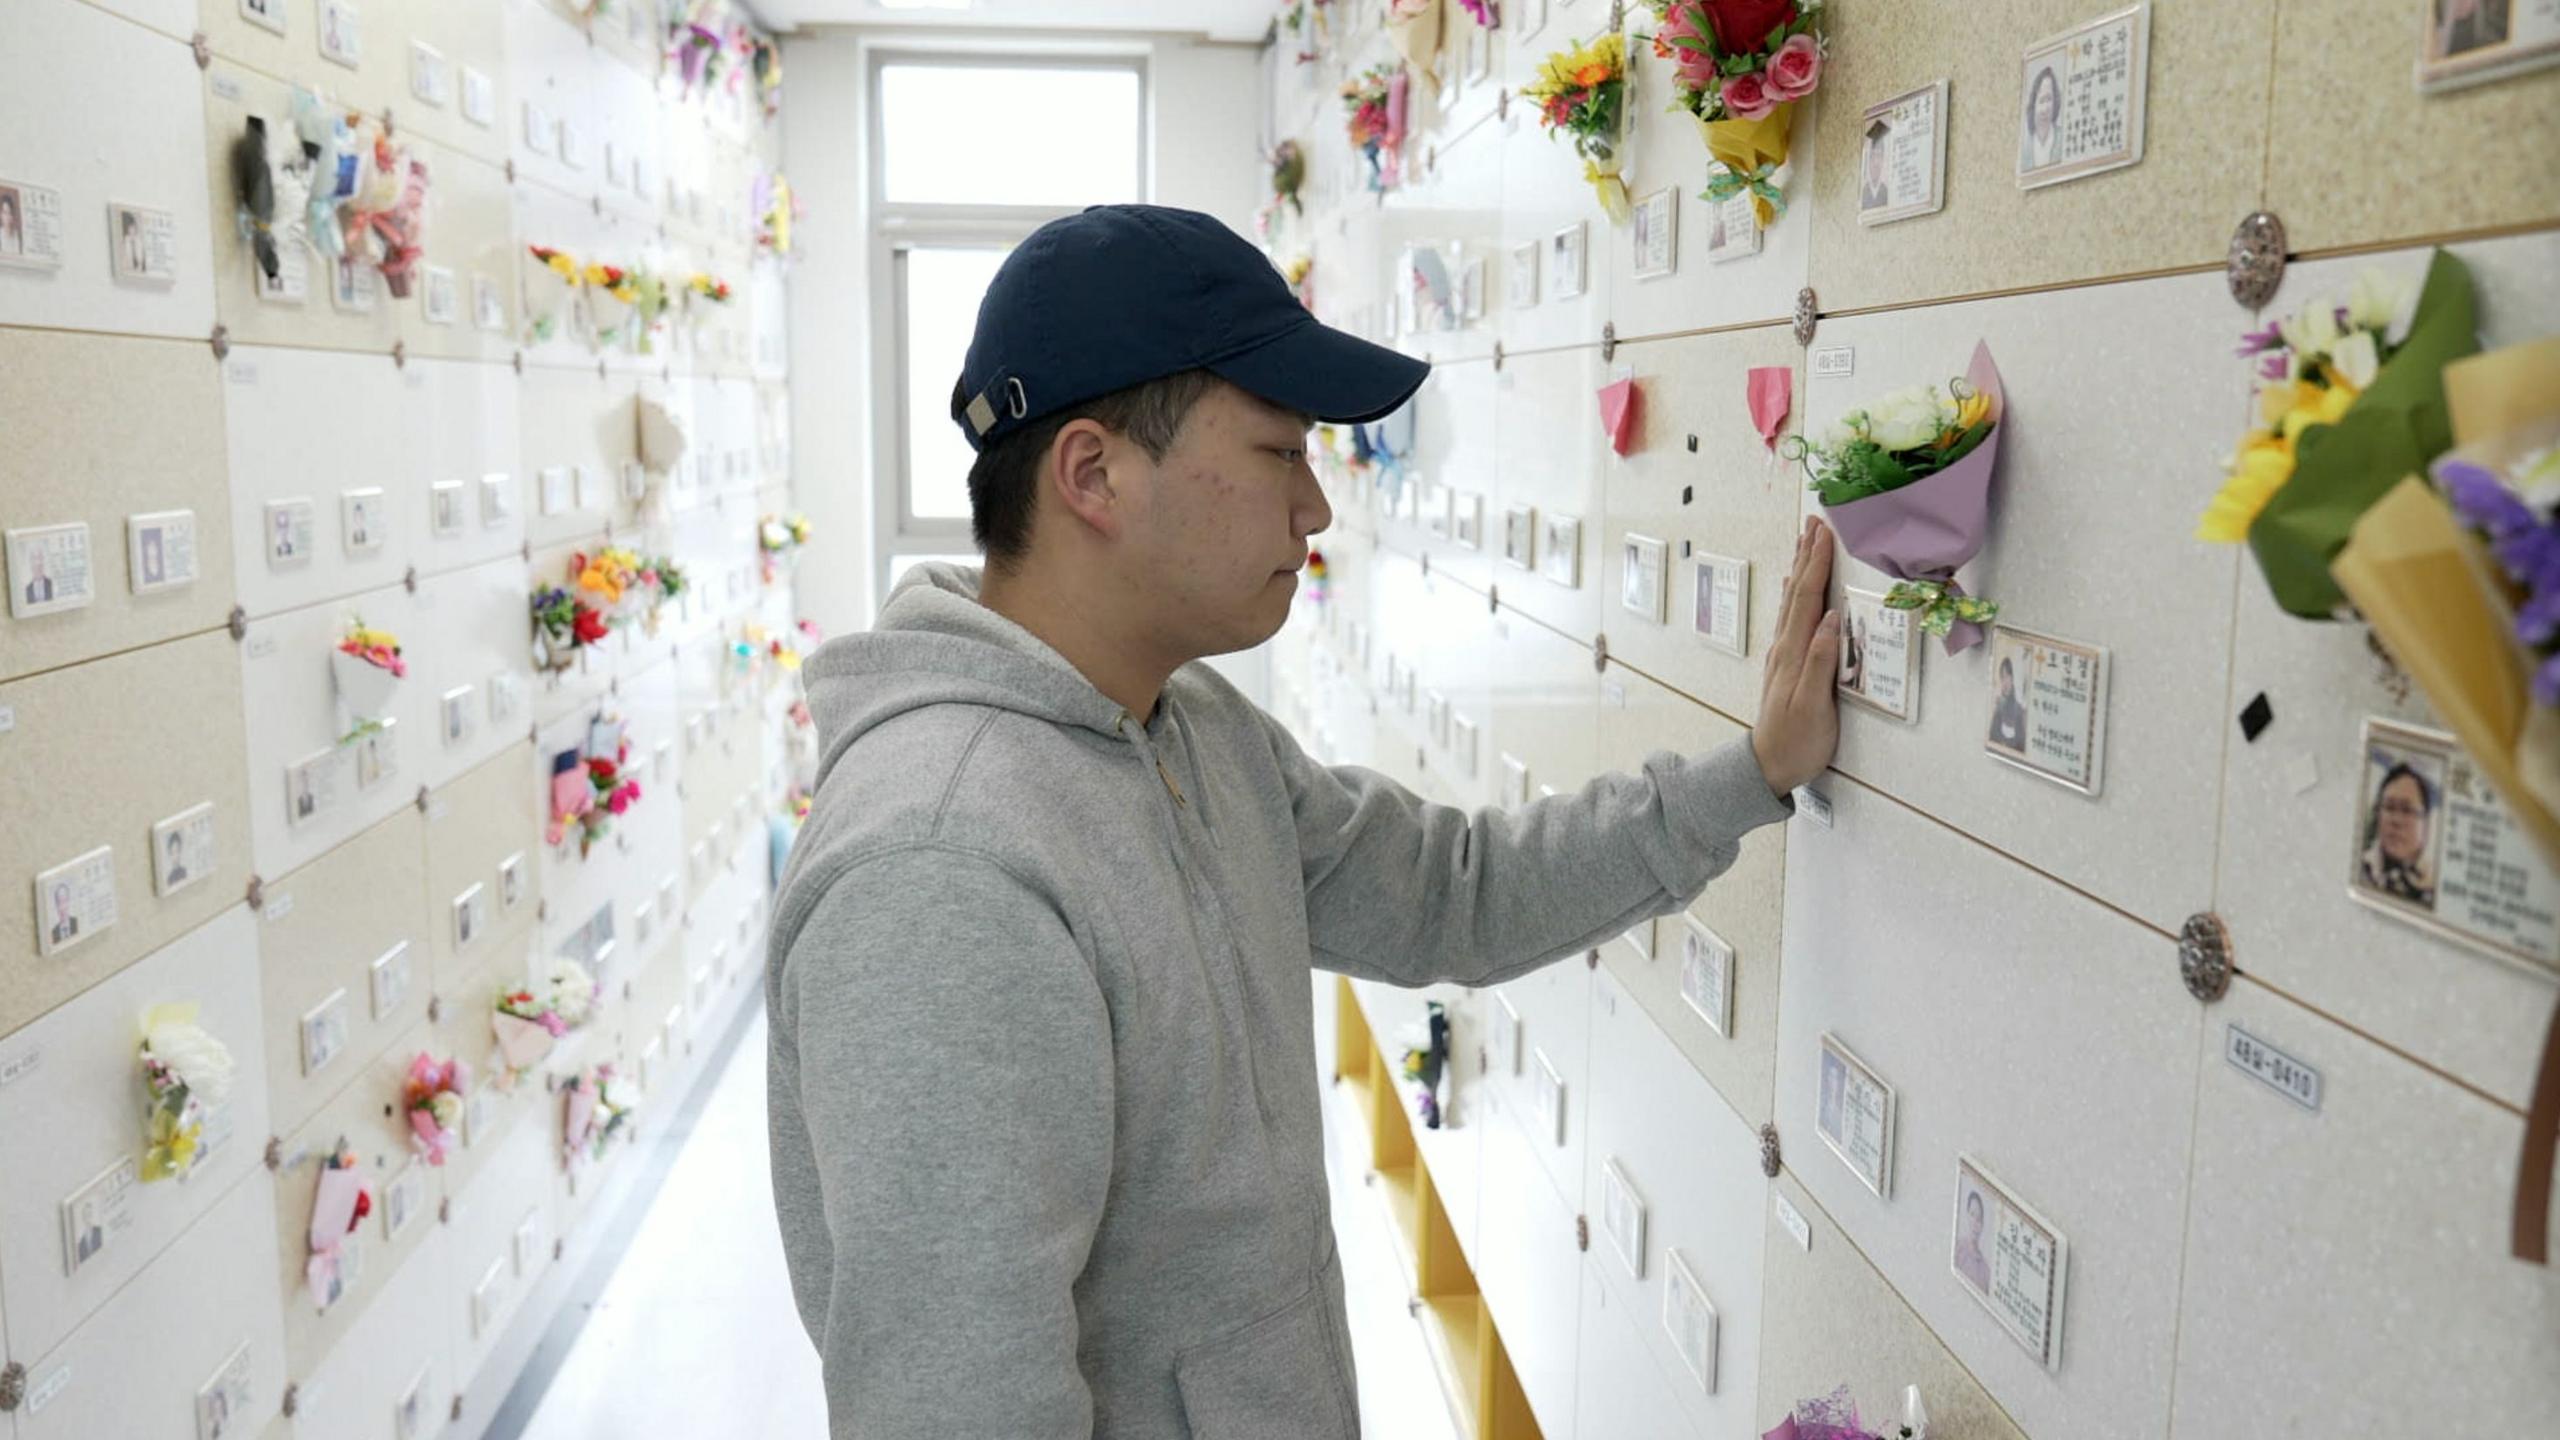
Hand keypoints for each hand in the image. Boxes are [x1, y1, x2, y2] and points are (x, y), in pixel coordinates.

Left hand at [1751, 517, 1842, 797]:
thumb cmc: (1796, 742)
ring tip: (1806, 541)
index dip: (1817, 564)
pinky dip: (1796, 594)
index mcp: (1794, 653)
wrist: (1768, 766)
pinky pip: (1791, 617)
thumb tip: (1832, 620)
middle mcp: (1785, 648)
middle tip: (1815, 520)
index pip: (1809, 599)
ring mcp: (1783, 655)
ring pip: (1793, 601)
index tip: (1825, 533)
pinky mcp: (1786, 664)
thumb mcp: (1814, 707)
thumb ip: (1822, 662)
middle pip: (1798, 592)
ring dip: (1800, 568)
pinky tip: (1795, 587)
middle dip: (1807, 555)